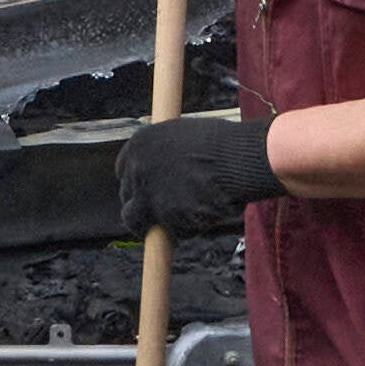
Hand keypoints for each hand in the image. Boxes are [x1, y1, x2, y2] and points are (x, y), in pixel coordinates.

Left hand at [114, 110, 278, 231]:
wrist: (240, 158)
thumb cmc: (223, 143)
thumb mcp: (183, 135)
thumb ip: (166, 151)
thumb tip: (166, 164)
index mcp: (140, 144)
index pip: (124, 171)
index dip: (138, 183)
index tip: (148, 189)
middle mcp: (137, 170)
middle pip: (128, 198)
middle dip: (143, 206)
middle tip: (163, 211)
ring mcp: (149, 195)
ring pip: (137, 221)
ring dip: (153, 225)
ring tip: (178, 224)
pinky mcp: (166, 218)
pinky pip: (169, 230)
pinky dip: (184, 229)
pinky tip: (203, 218)